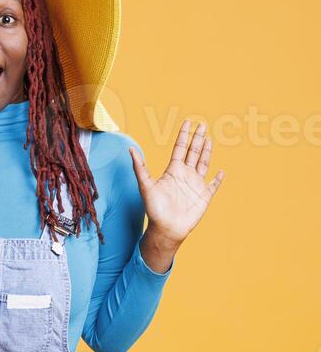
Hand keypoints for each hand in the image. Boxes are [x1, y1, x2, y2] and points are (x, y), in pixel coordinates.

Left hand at [129, 120, 223, 247]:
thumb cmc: (155, 209)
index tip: (188, 122)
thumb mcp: (146, 186)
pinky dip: (218, 179)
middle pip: (193, 152)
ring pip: (203, 163)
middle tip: (202, 124)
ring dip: (207, 151)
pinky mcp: (204, 196)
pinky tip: (221, 171)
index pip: (180, 148)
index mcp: (173, 170)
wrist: (166, 229)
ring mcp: (195, 184)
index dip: (184, 135)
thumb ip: (140, 168)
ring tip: (209, 138)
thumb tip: (130, 150)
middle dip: (198, 138)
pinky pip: (213, 185)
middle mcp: (185, 175)